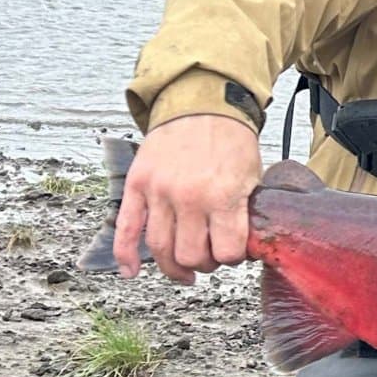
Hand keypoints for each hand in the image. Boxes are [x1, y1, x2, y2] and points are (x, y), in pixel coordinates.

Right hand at [114, 114, 262, 283]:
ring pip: (160, 248)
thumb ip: (245, 212)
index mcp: (223, 195)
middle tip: (210, 258)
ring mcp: (158, 192)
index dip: (233, 259)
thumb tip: (242, 246)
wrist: (202, 105)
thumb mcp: (252, 176)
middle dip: (204, 264)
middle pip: (191, 255)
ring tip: (184, 270)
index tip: (233, 253)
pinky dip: (124, 255)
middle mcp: (188, 197)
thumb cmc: (231, 142)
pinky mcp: (136, 185)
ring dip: (173, 267)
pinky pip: (125, 228)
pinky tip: (130, 272)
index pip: (227, 252)